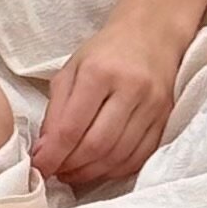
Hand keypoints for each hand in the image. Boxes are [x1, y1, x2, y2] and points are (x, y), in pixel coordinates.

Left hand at [31, 9, 183, 190]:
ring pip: (119, 156)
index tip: (40, 167)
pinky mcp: (166, 119)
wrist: (152, 35)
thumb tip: (44, 151)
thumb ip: (55, 110)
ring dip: (91, 173)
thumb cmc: (105, 52)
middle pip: (97, 145)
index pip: (72, 127)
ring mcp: (153, 106)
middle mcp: (131, 89)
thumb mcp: (71, 70)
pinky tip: (98, 168)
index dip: (53, 154)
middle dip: (71, 166)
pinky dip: (115, 170)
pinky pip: (139, 157)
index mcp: (99, 72)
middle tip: (56, 172)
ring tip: (72, 172)